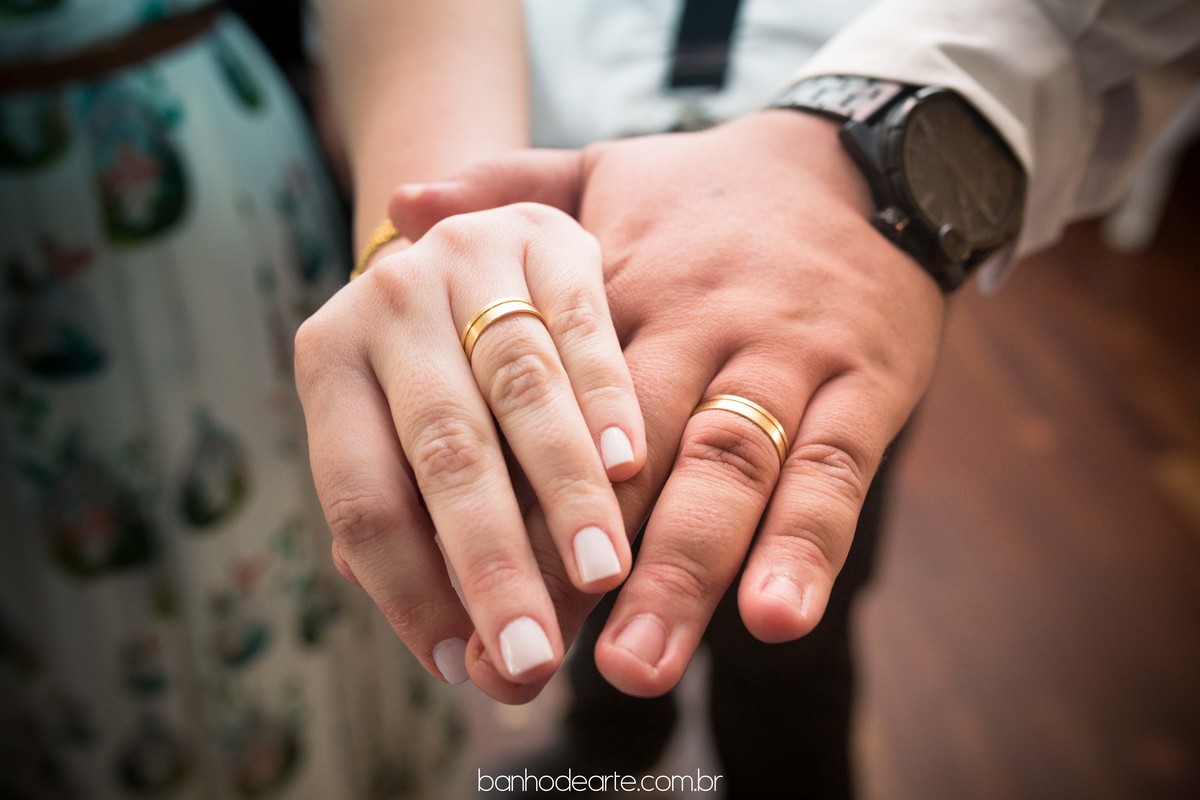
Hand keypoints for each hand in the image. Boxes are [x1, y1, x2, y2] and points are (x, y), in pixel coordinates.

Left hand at [295, 203, 645, 687]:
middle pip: (443, 450)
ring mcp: (464, 257)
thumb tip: (455, 649)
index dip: (408, 591)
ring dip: (563, 491)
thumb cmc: (433, 368)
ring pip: (519, 390)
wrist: (468, 239)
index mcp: (328, 358)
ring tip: (597, 576)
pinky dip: (606, 397)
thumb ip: (413, 527)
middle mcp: (384, 301)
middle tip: (533, 656)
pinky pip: (581, 325)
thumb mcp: (397, 426)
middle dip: (493, 561)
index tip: (461, 667)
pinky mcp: (545, 234)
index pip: (362, 496)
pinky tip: (630, 466)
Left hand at [389, 111, 946, 696]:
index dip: (502, 493)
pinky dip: (806, 543)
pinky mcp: (867, 381)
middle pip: (629, 452)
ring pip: (727, 468)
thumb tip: (402, 197)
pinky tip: (774, 617)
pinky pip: (838, 469)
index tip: (454, 584)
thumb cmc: (710, 193)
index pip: (548, 397)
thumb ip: (506, 188)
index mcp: (620, 284)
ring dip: (681, 572)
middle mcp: (698, 324)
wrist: (861, 157)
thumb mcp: (601, 171)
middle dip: (575, 559)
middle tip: (525, 659)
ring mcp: (787, 355)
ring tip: (636, 668)